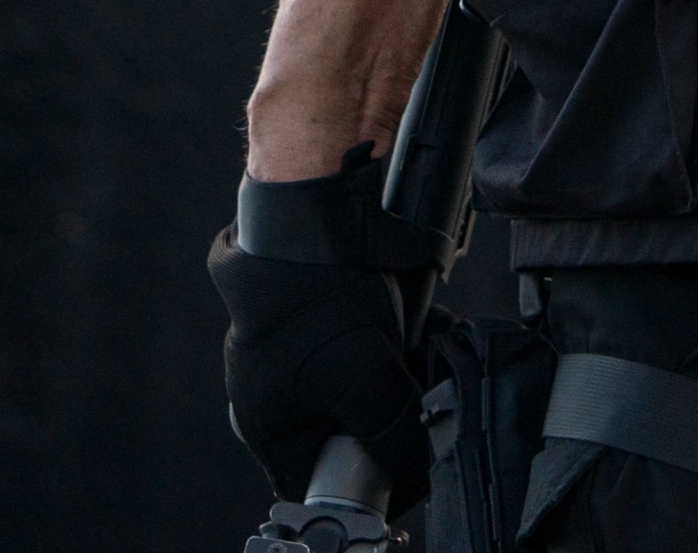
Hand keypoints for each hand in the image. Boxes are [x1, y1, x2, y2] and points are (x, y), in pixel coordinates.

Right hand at [208, 146, 437, 508]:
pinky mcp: (311, 316)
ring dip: (400, 369)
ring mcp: (289, 352)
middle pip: (345, 430)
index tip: (409, 462)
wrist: (309, 216)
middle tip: (423, 388)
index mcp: (269, 426)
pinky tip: (421, 318)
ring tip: (427, 345)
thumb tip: (417, 471)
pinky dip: (394, 335)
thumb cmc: (319, 301)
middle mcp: (272, 395)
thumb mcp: (369, 383)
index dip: (368, 481)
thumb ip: (393, 437)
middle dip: (393, 412)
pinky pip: (358, 342)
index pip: (318, 481)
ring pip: (359, 383)